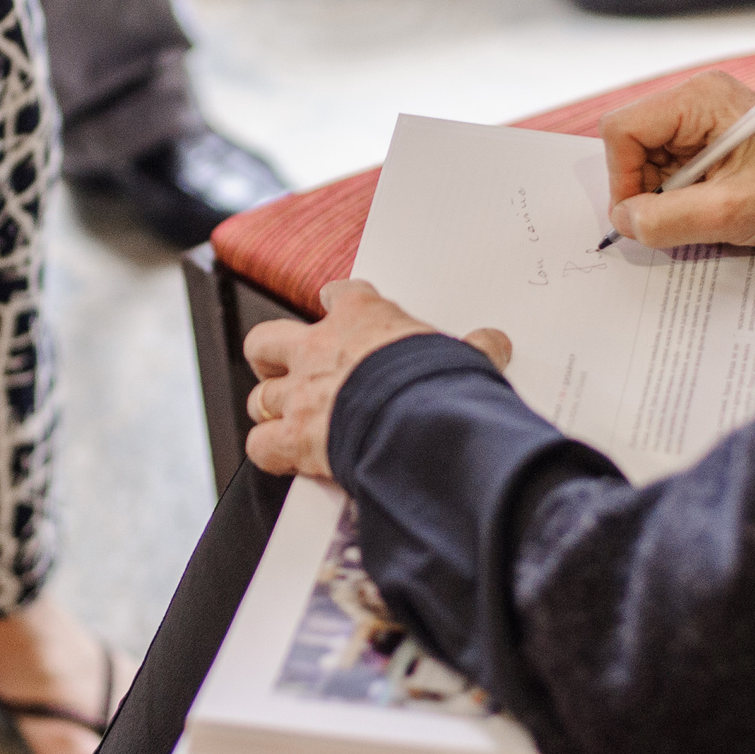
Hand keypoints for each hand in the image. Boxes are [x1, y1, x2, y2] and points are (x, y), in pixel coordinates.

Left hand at [243, 280, 511, 478]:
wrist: (418, 420)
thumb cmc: (439, 382)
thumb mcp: (463, 355)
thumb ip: (473, 348)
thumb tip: (495, 341)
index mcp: (361, 316)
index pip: (338, 295)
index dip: (334, 302)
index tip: (335, 306)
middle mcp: (319, 349)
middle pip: (267, 340)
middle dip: (270, 355)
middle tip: (282, 366)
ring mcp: (300, 393)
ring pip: (259, 396)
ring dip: (270, 409)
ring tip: (283, 419)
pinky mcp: (293, 438)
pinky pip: (261, 445)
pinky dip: (270, 453)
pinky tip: (282, 458)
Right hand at [600, 71, 754, 248]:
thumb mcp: (730, 212)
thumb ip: (668, 219)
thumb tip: (623, 221)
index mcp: (699, 98)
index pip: (622, 130)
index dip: (622, 177)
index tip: (641, 216)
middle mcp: (694, 99)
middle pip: (631, 145)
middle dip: (646, 188)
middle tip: (683, 215)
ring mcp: (700, 118)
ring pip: (645, 160)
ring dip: (664, 195)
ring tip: (706, 209)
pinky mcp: (706, 138)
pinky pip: (666, 168)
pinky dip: (677, 195)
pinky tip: (709, 204)